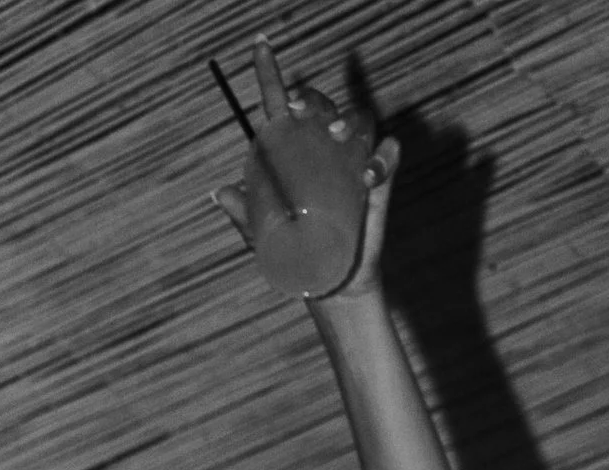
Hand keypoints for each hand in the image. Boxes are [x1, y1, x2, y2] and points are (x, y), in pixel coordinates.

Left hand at [212, 41, 392, 303]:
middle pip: (320, 105)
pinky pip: (389, 153)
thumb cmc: (296, 253)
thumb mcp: (263, 237)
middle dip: (310, 99)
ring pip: (358, 119)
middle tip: (295, 111)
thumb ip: (244, 216)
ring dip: (347, 119)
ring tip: (334, 136)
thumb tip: (220, 193)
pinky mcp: (380, 182)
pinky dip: (383, 158)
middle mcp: (323, 150)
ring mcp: (353, 162)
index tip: (260, 45)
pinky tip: (369, 177)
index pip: (280, 104)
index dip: (269, 73)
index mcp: (292, 152)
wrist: (331, 286)